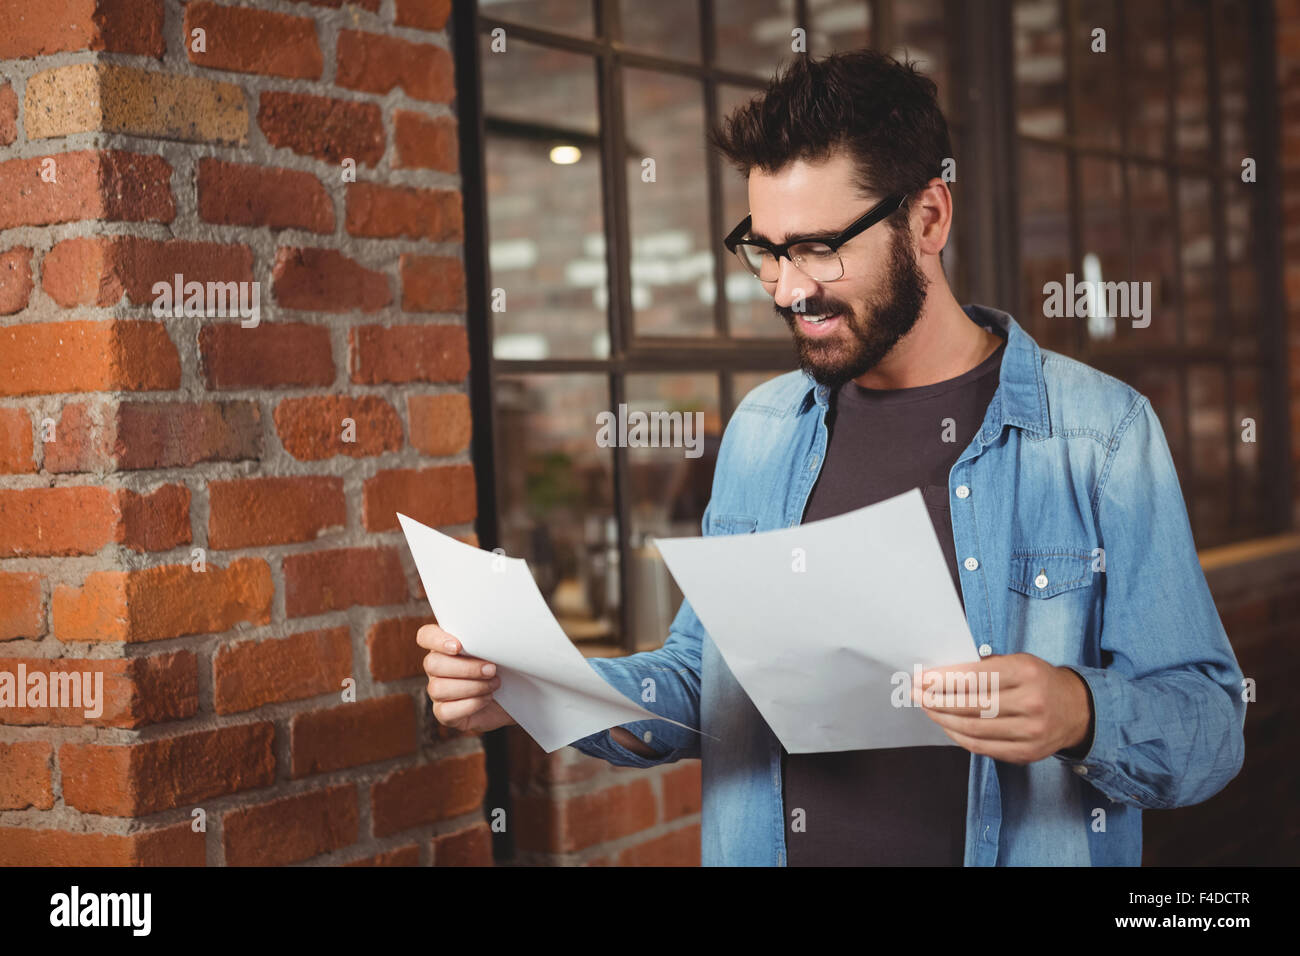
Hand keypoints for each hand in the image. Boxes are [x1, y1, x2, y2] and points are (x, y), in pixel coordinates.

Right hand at [416, 624, 516, 733]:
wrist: (515, 696)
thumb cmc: (504, 667)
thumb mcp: (497, 649)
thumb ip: (487, 640)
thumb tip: (492, 637)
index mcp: (444, 645)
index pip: (425, 636)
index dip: (436, 640)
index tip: (458, 646)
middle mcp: (436, 668)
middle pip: (432, 664)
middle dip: (466, 668)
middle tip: (491, 669)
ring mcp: (437, 692)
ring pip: (437, 688)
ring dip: (472, 687)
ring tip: (494, 684)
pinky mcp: (444, 714)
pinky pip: (445, 711)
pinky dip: (470, 704)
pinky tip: (487, 698)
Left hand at [911, 653, 1091, 764]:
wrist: (1077, 710)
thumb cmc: (1038, 680)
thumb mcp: (1018, 661)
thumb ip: (984, 667)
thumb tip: (940, 674)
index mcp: (1026, 673)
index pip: (975, 677)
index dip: (943, 679)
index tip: (921, 678)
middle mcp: (1031, 703)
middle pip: (971, 705)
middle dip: (936, 699)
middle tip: (917, 693)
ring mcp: (1030, 732)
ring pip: (973, 729)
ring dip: (943, 719)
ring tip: (928, 708)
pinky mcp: (1026, 753)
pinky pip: (982, 747)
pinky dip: (958, 737)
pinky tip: (947, 725)